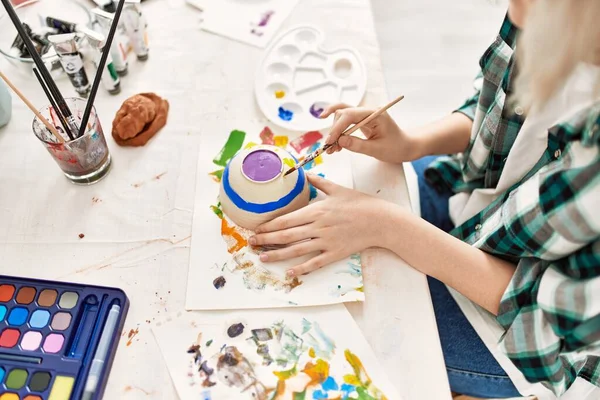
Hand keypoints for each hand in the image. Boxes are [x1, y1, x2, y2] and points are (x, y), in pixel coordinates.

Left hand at [249, 174, 390, 276]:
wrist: (381, 221)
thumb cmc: (360, 203)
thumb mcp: (338, 189)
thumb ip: (319, 182)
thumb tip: (304, 173)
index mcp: (317, 210)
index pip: (287, 219)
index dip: (270, 225)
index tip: (256, 227)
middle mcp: (319, 227)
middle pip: (287, 235)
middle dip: (267, 239)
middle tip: (251, 243)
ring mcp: (327, 241)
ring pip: (297, 250)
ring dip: (278, 254)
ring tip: (262, 258)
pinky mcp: (335, 253)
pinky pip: (315, 263)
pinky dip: (301, 268)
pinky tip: (289, 273)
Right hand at [321, 103, 418, 163]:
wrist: (405, 146)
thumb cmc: (396, 147)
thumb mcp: (377, 149)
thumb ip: (357, 145)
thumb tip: (340, 141)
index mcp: (375, 114)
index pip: (349, 115)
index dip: (337, 128)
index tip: (330, 141)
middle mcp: (367, 111)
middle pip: (343, 113)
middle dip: (334, 130)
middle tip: (329, 147)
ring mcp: (363, 115)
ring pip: (341, 116)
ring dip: (334, 131)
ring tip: (332, 148)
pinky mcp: (361, 121)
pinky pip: (345, 122)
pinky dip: (338, 132)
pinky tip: (335, 143)